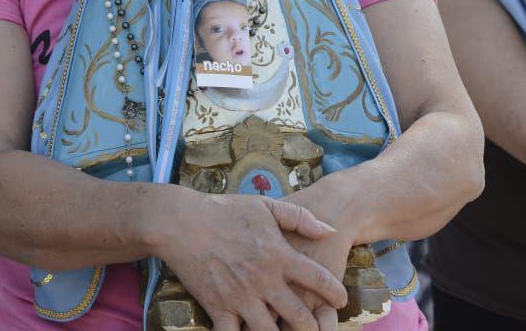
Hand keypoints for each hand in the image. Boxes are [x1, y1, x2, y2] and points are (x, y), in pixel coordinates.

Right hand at [156, 186, 347, 330]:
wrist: (183, 223)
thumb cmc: (226, 211)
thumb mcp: (267, 206)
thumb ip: (301, 218)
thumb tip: (330, 230)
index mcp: (278, 255)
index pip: (317, 278)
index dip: (335, 292)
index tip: (342, 300)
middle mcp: (263, 280)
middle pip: (298, 315)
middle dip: (313, 327)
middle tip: (318, 328)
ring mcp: (240, 297)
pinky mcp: (217, 308)